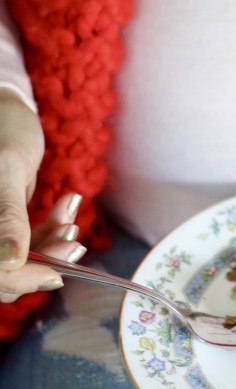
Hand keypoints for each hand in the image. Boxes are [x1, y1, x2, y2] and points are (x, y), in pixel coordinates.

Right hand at [0, 89, 84, 301]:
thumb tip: (11, 262)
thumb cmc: (5, 128)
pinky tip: (67, 206)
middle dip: (42, 261)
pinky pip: (25, 244)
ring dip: (51, 244)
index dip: (20, 278)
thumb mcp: (8, 168)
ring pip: (18, 261)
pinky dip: (50, 231)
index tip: (56, 272)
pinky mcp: (3, 226)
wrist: (7, 109)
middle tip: (75, 244)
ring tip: (71, 218)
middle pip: (3, 273)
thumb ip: (7, 215)